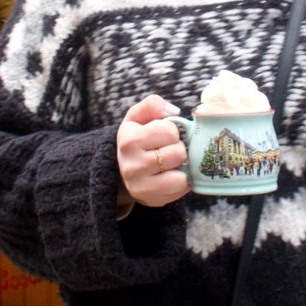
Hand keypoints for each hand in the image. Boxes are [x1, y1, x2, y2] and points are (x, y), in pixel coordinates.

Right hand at [116, 95, 188, 209]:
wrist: (122, 169)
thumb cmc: (136, 139)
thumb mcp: (137, 117)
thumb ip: (152, 104)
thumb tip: (174, 111)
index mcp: (129, 140)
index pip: (170, 131)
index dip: (173, 131)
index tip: (165, 135)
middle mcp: (132, 165)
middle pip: (178, 153)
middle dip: (179, 148)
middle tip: (169, 149)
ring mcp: (141, 187)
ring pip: (181, 176)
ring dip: (182, 167)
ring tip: (172, 163)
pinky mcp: (152, 200)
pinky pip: (182, 190)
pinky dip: (182, 181)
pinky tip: (172, 175)